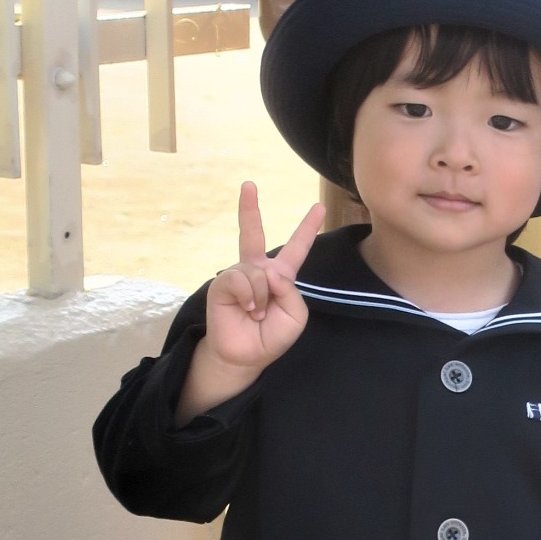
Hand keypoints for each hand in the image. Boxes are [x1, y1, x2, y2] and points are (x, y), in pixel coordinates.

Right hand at [177, 183, 323, 421]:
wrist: (246, 355)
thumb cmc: (271, 336)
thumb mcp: (295, 315)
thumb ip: (290, 290)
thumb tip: (267, 270)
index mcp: (280, 277)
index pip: (296, 249)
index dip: (307, 229)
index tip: (318, 208)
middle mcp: (258, 270)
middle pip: (253, 233)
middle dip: (249, 208)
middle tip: (249, 184)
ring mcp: (239, 274)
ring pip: (258, 272)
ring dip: (262, 297)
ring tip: (257, 313)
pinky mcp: (223, 283)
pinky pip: (242, 279)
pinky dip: (250, 296)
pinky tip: (247, 309)